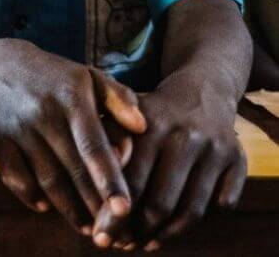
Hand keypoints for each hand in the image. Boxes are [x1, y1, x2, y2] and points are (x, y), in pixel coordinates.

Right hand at [0, 40, 145, 240]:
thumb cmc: (55, 75)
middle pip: (73, 171)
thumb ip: (119, 99)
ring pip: (47, 181)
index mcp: (71, 97)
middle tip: (115, 231)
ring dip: (69, 209)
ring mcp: (18, 129)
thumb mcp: (88, 76)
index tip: (125, 208)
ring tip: (89, 228)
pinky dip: (32, 197)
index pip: (93, 145)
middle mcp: (43, 114)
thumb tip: (142, 127)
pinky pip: (16, 179)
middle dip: (95, 206)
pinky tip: (48, 207)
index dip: (109, 179)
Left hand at [93, 71, 245, 249]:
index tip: (101, 234)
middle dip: (138, 230)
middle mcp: (186, 136)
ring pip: (191, 211)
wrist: (201, 88)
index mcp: (152, 123)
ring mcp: (214, 148)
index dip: (115, 214)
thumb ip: (107, 142)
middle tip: (122, 244)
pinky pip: (222, 205)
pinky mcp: (238, 159)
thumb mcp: (124, 113)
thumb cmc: (151, 111)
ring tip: (144, 243)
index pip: (132, 181)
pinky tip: (172, 231)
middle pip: (161, 202)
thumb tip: (93, 186)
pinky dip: (197, 223)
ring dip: (165, 235)